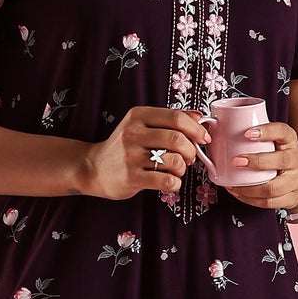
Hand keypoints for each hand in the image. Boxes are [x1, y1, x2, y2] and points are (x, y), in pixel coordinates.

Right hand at [83, 106, 213, 201]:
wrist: (93, 168)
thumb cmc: (124, 147)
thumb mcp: (142, 125)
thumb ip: (169, 119)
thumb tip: (199, 116)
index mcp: (138, 116)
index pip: (176, 117)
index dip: (196, 128)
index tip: (204, 138)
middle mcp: (133, 133)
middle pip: (178, 139)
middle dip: (191, 150)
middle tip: (190, 157)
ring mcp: (131, 157)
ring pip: (175, 161)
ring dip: (183, 168)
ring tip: (177, 169)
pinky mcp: (131, 177)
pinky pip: (167, 181)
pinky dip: (176, 183)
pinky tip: (170, 181)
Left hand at [223, 119, 297, 211]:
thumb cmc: (282, 159)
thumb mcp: (277, 144)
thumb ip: (258, 139)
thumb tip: (222, 133)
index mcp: (291, 142)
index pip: (283, 132)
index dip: (266, 131)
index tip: (247, 133)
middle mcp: (296, 160)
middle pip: (281, 161)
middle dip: (256, 162)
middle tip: (236, 161)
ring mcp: (297, 181)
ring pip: (272, 188)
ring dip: (249, 188)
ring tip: (233, 185)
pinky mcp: (292, 198)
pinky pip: (269, 202)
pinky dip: (251, 200)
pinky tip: (239, 194)